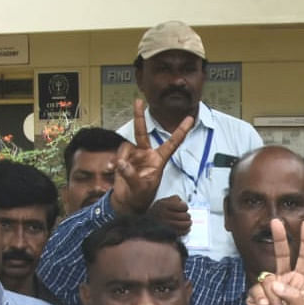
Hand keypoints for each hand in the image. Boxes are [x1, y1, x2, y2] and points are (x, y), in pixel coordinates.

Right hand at [110, 100, 193, 214]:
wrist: (128, 203)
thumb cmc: (141, 197)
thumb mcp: (140, 188)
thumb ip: (131, 175)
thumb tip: (121, 162)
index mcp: (158, 161)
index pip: (172, 143)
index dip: (181, 131)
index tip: (190, 118)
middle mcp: (147, 155)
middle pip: (142, 133)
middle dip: (139, 117)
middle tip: (138, 101)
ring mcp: (134, 156)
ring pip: (126, 147)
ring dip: (122, 158)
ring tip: (120, 171)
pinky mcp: (123, 159)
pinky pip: (117, 155)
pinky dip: (114, 162)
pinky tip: (113, 170)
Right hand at [148, 194, 191, 235]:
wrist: (144, 226)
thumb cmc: (156, 213)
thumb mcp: (161, 202)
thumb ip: (173, 199)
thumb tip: (183, 202)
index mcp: (163, 205)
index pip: (183, 206)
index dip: (185, 207)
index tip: (182, 209)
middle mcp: (164, 214)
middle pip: (185, 216)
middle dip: (187, 216)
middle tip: (185, 216)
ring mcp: (166, 225)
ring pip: (186, 224)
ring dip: (188, 223)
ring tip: (187, 222)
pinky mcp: (168, 233)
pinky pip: (182, 232)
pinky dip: (186, 230)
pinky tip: (186, 229)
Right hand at [246, 218, 303, 304]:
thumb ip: (294, 296)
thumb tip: (277, 283)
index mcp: (300, 282)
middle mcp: (284, 281)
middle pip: (282, 255)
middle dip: (280, 239)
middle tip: (277, 222)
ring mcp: (269, 288)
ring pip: (269, 279)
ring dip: (274, 297)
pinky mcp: (255, 296)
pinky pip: (257, 289)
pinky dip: (263, 299)